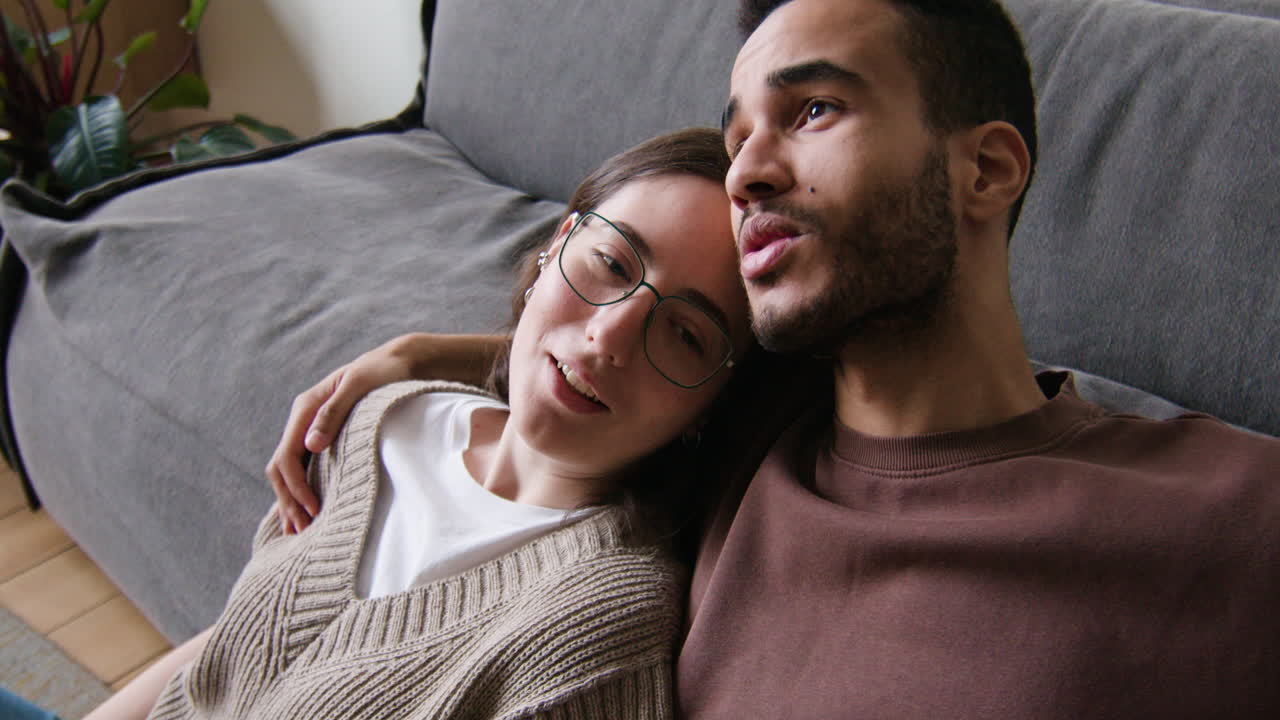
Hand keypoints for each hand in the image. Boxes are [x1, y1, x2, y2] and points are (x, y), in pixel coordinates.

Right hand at [266, 336, 423, 533]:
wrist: (402, 362)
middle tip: (304, 531)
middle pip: (282, 469)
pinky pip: (306, 469)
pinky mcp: (327, 440)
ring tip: (300, 532)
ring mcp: (313, 430)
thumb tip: (310, 445)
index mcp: (307, 407)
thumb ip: (334, 412)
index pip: (287, 456)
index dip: (296, 487)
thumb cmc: (384, 372)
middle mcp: (304, 421)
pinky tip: (308, 513)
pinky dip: (303, 491)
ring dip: (292, 501)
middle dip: (289, 501)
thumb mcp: (361, 385)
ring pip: (290, 472)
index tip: (314, 510)